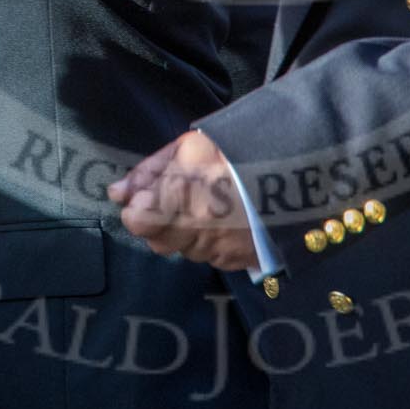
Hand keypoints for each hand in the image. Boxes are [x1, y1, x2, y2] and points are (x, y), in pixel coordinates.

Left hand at [108, 130, 259, 271]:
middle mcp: (199, 228)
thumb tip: (116, 193)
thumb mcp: (187, 147)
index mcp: (184, 195)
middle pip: (157, 241)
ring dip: (183, 233)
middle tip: (175, 201)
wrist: (293, 171)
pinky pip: (207, 257)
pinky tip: (221, 221)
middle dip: (158, 223)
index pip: (139, 219)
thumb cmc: (235, 151)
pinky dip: (208, 242)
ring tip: (204, 206)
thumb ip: (149, 171)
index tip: (145, 198)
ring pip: (182, 250)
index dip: (138, 209)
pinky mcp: (236, 261)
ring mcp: (218, 248)